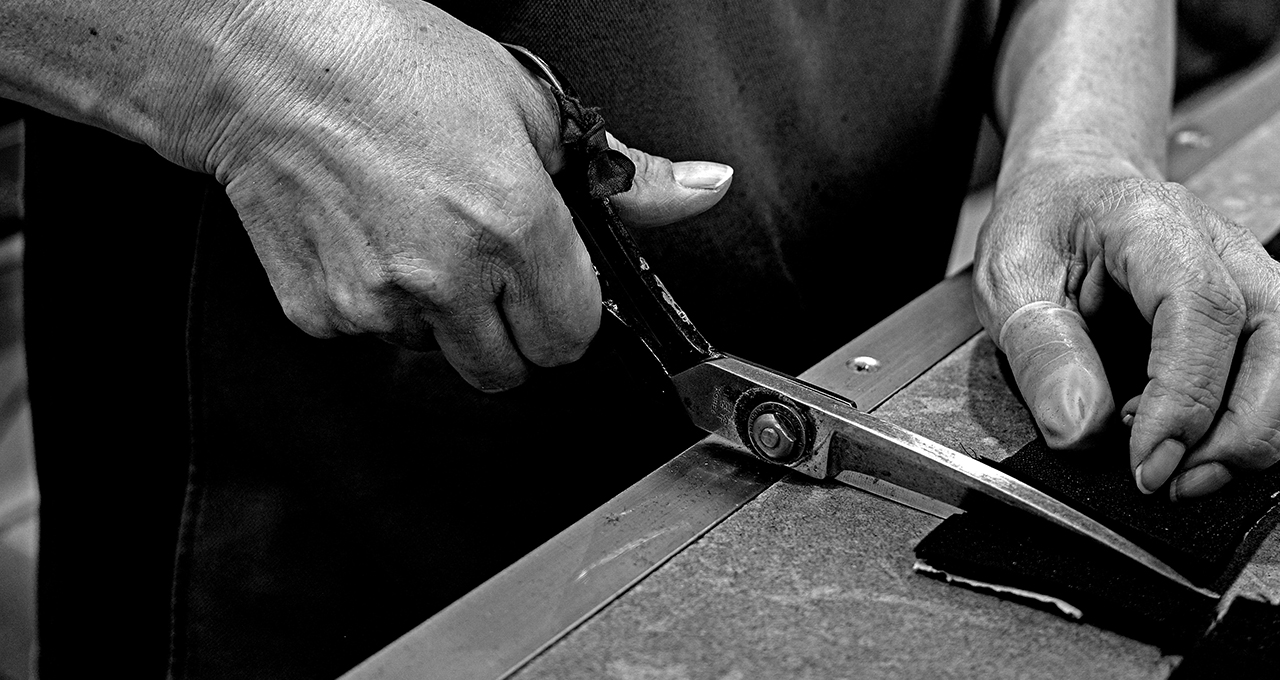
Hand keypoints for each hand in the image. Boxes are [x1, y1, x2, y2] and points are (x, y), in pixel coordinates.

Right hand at [160, 0, 731, 390]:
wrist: (271, 58)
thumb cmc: (395, 63)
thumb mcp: (531, 104)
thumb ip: (625, 175)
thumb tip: (701, 189)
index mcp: (513, 223)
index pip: (571, 338)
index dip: (566, 316)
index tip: (550, 292)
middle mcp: (448, 274)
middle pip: (508, 372)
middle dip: (511, 334)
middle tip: (489, 273)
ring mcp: (378, 301)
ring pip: (438, 357)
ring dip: (442, 319)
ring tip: (421, 238)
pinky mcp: (321, 313)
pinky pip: (372, 338)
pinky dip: (378, 307)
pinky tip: (372, 241)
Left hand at [974, 164, 1279, 499]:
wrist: (1070, 192)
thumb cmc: (1044, 226)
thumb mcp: (1009, 281)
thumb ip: (1042, 354)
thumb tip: (1080, 428)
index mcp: (1153, 225)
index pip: (1200, 309)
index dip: (1184, 394)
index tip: (1147, 457)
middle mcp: (1222, 246)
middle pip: (1276, 336)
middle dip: (1237, 428)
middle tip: (1169, 481)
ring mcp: (1250, 277)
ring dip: (1251, 433)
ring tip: (1182, 474)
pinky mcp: (1255, 312)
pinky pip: (1276, 372)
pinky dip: (1246, 421)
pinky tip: (1192, 443)